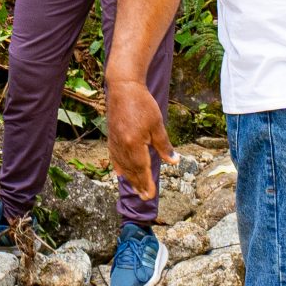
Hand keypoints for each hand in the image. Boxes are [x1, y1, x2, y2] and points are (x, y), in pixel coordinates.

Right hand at [103, 78, 174, 200]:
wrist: (124, 88)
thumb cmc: (143, 104)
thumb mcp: (157, 125)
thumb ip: (164, 145)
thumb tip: (174, 161)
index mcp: (134, 144)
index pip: (142, 169)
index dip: (147, 183)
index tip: (151, 195)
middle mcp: (122, 146)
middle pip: (131, 170)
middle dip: (139, 184)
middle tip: (145, 197)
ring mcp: (115, 142)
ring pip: (123, 165)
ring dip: (130, 178)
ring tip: (136, 188)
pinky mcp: (112, 137)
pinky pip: (114, 157)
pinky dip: (119, 166)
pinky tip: (120, 173)